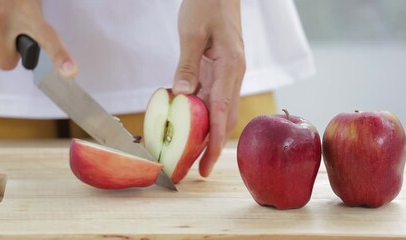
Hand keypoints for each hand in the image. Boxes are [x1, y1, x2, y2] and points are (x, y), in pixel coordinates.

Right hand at [0, 0, 76, 77]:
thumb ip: (40, 16)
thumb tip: (46, 29)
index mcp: (29, 12)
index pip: (48, 39)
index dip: (60, 57)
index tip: (70, 71)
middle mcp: (3, 19)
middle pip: (7, 62)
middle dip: (13, 56)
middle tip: (20, 40)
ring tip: (6, 25)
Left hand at [173, 0, 245, 176]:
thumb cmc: (208, 4)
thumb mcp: (192, 32)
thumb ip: (187, 65)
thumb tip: (180, 96)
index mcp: (230, 66)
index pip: (223, 111)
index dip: (215, 141)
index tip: (207, 164)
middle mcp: (233, 75)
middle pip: (224, 119)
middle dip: (212, 146)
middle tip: (196, 169)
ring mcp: (228, 75)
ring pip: (219, 112)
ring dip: (207, 134)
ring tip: (190, 155)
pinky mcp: (221, 73)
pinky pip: (212, 100)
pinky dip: (201, 116)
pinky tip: (187, 125)